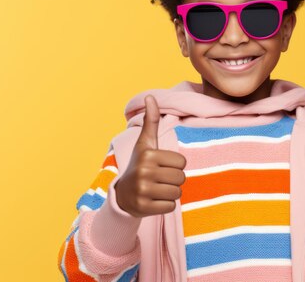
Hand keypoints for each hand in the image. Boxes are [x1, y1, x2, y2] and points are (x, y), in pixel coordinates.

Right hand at [114, 94, 186, 217]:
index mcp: (148, 154)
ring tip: (156, 189)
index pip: (182, 162)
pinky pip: (171, 207)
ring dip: (170, 192)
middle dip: (174, 180)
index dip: (175, 165)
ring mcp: (143, 191)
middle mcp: (144, 172)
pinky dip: (165, 205)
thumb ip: (151, 121)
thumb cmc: (140, 164)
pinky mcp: (144, 208)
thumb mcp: (145, 143)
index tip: (160, 165)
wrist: (122, 194)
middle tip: (159, 179)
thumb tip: (151, 96)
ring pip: (177, 193)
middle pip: (181, 178)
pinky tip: (153, 200)